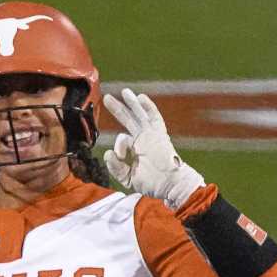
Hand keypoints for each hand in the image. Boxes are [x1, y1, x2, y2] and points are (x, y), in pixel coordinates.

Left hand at [101, 90, 205, 209]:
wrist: (169, 184)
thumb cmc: (153, 184)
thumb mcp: (128, 177)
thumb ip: (116, 167)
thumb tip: (108, 153)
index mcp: (137, 150)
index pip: (122, 140)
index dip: (118, 147)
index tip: (120, 157)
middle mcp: (144, 140)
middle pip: (129, 120)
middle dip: (118, 109)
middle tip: (107, 99)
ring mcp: (151, 136)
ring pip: (140, 115)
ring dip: (131, 103)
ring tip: (124, 92)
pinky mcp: (158, 134)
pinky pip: (154, 117)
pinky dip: (148, 107)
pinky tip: (141, 97)